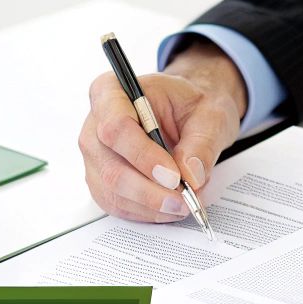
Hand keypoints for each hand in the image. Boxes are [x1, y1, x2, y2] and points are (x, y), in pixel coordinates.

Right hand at [77, 42, 245, 221]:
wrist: (186, 114)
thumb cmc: (190, 105)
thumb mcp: (208, 113)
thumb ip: (201, 142)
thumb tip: (191, 175)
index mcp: (111, 91)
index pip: (116, 126)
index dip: (143, 155)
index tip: (173, 176)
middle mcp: (94, 124)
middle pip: (110, 166)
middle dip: (149, 191)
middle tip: (183, 200)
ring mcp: (94, 156)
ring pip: (112, 191)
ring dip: (150, 205)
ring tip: (184, 204)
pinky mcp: (101, 180)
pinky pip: (116, 204)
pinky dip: (145, 212)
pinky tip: (169, 208)